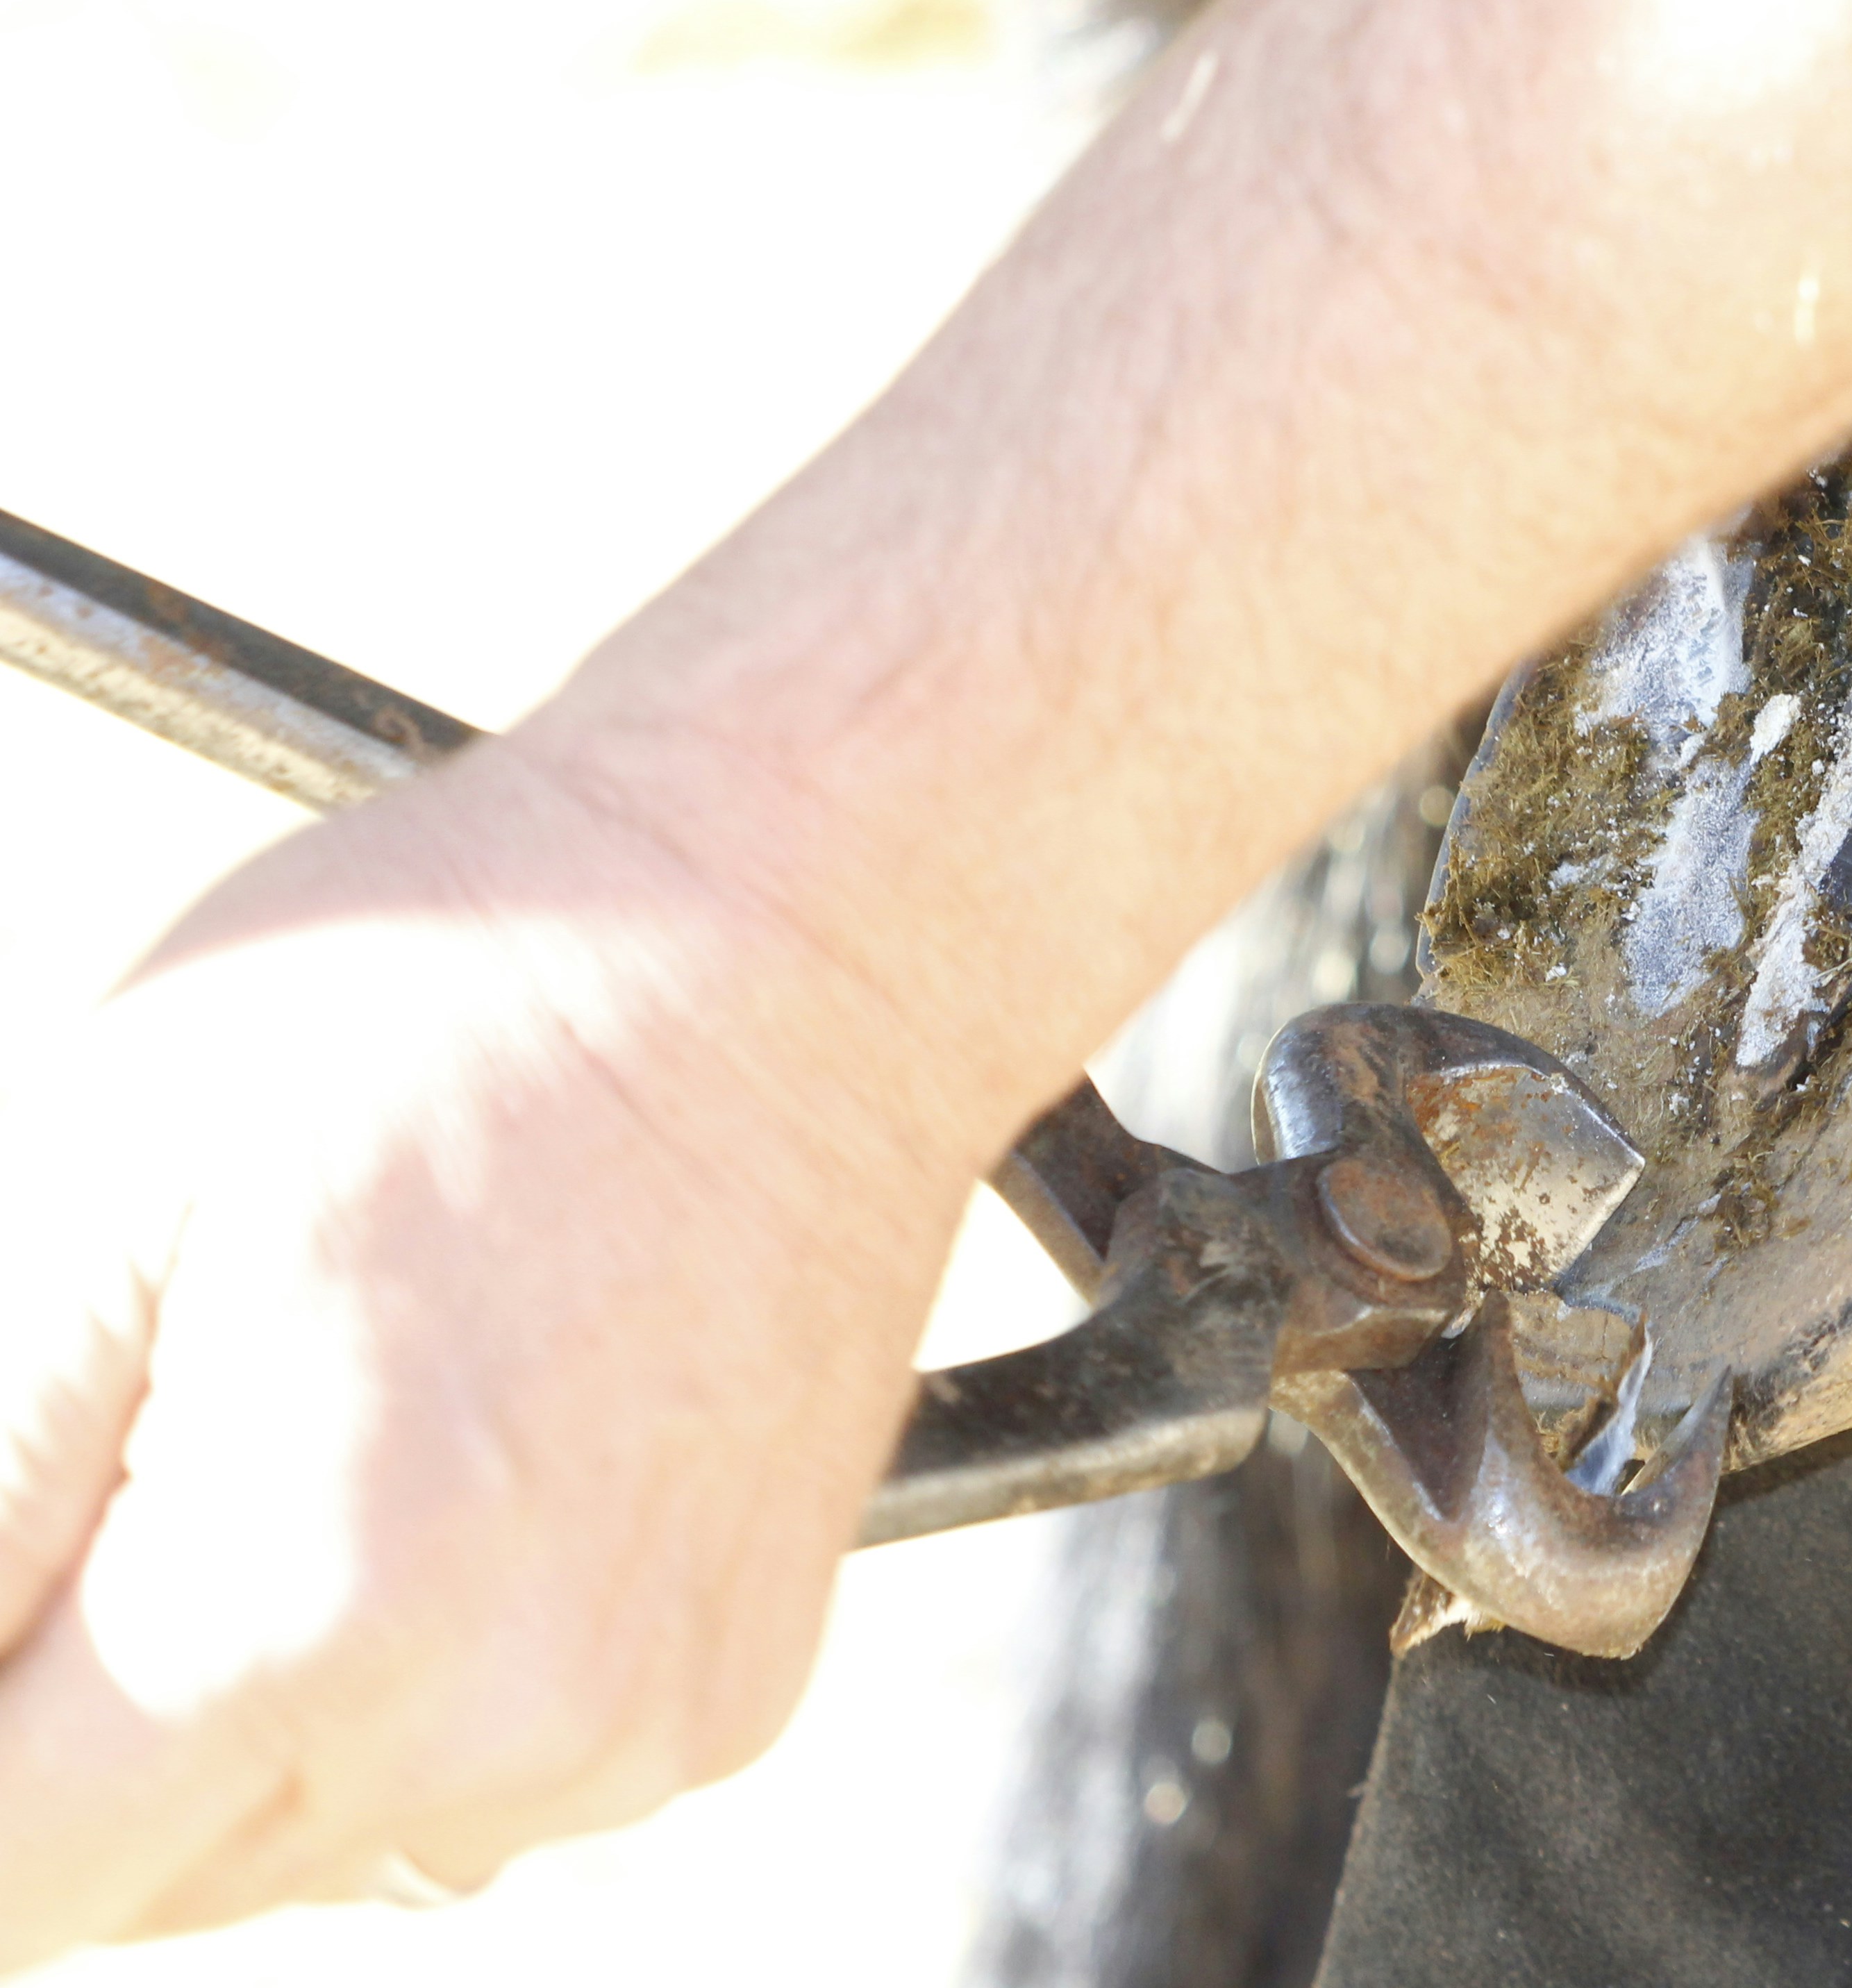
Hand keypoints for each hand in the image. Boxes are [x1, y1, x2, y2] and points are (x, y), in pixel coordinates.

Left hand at [0, 744, 980, 1959]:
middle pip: (125, 1887)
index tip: (17, 1543)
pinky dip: (401, 1684)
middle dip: (54, 1719)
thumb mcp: (90, 1187)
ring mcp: (636, 1730)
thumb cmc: (461, 996)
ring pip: (294, 1850)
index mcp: (313, 1611)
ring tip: (299, 1432)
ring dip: (224, 1715)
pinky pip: (467, 1791)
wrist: (811, 926)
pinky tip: (433, 1474)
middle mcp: (503, 1726)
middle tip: (134, 1438)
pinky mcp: (724, 1702)